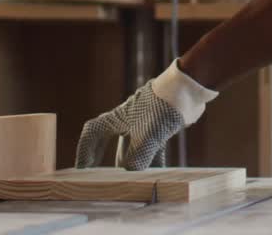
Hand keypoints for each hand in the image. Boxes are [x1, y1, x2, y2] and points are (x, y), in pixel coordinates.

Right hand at [75, 60, 216, 168]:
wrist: (189, 90)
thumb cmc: (163, 106)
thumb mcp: (149, 136)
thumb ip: (138, 157)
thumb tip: (131, 174)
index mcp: (118, 117)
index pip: (93, 133)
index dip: (85, 150)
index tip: (82, 168)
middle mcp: (127, 119)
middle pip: (108, 140)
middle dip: (101, 157)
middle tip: (96, 175)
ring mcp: (143, 122)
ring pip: (131, 147)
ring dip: (128, 163)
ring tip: (125, 180)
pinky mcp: (159, 126)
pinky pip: (150, 148)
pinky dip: (151, 161)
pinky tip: (156, 175)